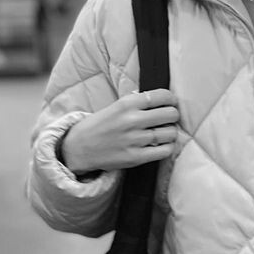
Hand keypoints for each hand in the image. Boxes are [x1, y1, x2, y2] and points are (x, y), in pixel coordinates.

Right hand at [62, 89, 179, 173]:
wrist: (79, 147)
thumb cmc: (99, 125)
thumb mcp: (115, 106)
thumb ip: (137, 101)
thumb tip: (161, 98)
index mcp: (127, 104)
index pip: (162, 96)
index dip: (171, 99)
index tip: (170, 102)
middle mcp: (132, 120)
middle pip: (171, 114)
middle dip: (173, 115)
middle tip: (168, 118)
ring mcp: (135, 140)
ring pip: (171, 133)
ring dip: (171, 132)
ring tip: (163, 132)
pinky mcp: (136, 157)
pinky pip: (165, 150)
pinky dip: (167, 147)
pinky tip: (160, 144)